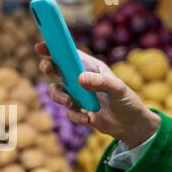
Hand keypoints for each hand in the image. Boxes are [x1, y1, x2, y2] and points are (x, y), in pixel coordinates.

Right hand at [35, 42, 160, 147]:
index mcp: (90, 67)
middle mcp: (80, 79)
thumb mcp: (118, 89)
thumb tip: (79, 78)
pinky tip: (87, 119)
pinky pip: (68, 112)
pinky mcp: (77, 111)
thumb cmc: (128, 101)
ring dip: (58, 96)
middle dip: (48, 66)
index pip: (70, 53)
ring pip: (57, 91)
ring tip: (68, 102)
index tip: (41, 45)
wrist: (131, 125)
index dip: (54, 47)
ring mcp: (77, 95)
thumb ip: (100, 82)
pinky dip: (75, 116)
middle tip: (47, 68)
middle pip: (57, 69)